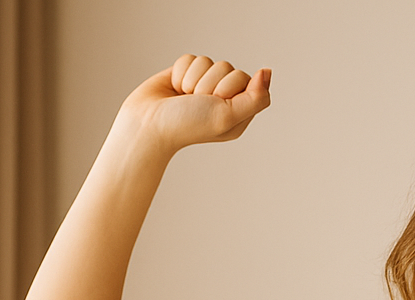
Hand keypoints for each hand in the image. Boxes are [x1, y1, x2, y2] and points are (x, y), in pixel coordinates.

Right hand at [118, 54, 271, 152]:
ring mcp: (204, 85)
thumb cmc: (187, 126)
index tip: (216, 102)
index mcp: (239, 111)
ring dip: (193, 79)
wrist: (148, 124)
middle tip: (196, 103)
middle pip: (227, 67)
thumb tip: (267, 72)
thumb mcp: (227, 116)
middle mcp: (223, 98)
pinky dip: (180, 73)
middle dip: (208, 84)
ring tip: (184, 98)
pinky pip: (190, 59)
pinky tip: (175, 90)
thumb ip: (255, 98)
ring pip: (207, 61)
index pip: (246, 79)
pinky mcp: (186, 74)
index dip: (229, 87)